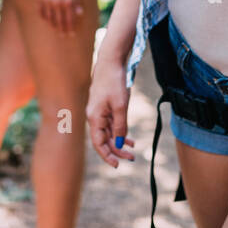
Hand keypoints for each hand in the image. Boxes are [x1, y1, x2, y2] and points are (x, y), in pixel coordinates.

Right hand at [33, 0, 81, 34]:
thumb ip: (76, 1)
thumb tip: (80, 13)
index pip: (69, 19)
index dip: (70, 28)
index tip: (71, 34)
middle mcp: (57, 2)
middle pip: (59, 21)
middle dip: (62, 30)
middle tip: (64, 36)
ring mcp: (46, 0)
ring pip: (49, 18)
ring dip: (53, 26)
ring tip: (56, 29)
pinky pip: (41, 12)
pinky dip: (44, 18)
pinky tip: (47, 20)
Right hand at [86, 50, 133, 166]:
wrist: (110, 61)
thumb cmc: (114, 82)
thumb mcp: (120, 106)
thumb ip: (120, 126)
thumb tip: (120, 143)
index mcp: (94, 118)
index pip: (99, 143)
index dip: (107, 155)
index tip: (117, 165)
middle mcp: (94, 116)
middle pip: (104, 139)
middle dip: (117, 150)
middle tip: (131, 158)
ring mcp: (99, 111)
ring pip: (108, 132)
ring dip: (119, 141)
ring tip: (132, 150)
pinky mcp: (104, 106)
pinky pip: (111, 124)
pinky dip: (119, 131)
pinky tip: (128, 137)